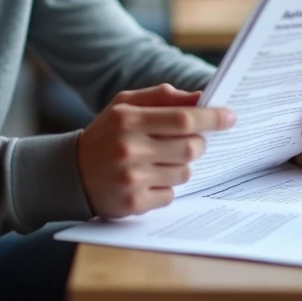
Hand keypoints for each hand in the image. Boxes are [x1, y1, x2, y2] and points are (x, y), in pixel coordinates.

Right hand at [78, 83, 235, 217]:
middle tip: (192, 141)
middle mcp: (130, 149)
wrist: (70, 173)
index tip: (230, 116)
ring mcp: (132, 178)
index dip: (211, 118)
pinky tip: (148, 180)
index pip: (183, 118)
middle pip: (190, 148)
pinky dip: (167, 187)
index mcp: (128, 119)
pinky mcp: (133, 203)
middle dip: (199, 144)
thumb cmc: (106, 134)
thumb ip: (162, 97)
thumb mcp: (125, 105)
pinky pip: (171, 195)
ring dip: (181, 166)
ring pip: (184, 173)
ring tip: (160, 161)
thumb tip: (201, 98)